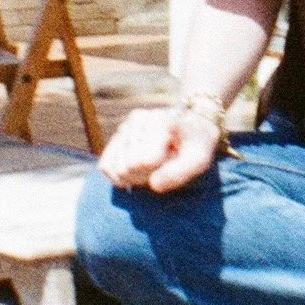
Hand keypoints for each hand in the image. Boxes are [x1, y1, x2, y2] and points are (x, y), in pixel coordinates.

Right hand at [98, 103, 222, 195]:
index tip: (172, 162)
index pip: (144, 162)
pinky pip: (105, 166)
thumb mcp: (199, 160)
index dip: (158, 172)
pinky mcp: (116, 137)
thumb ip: (179, 173)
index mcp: (160, 121)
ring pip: (114, 169)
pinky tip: (137, 169)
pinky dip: (119, 175)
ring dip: (133, 176)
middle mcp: (138, 119)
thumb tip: (153, 185)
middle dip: (145, 175)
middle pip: (127, 167)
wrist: (190, 128)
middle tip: (163, 164)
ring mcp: (125, 126)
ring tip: (152, 165)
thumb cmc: (195, 145)